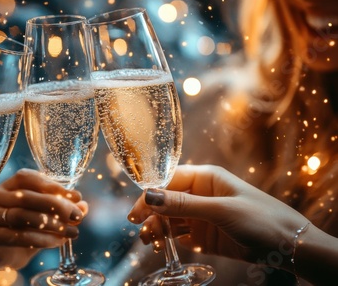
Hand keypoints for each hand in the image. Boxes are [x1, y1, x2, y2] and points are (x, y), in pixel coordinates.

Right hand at [0, 168, 87, 279]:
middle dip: (57, 205)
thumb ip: (57, 211)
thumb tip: (84, 206)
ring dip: (52, 224)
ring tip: (71, 231)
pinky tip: (57, 242)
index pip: (28, 177)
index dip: (53, 185)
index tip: (76, 196)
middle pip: (28, 196)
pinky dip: (42, 239)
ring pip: (23, 216)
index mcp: (6, 186)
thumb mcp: (36, 219)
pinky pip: (18, 236)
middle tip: (78, 215)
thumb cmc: (11, 232)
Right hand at [127, 164, 309, 265]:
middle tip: (137, 227)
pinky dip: (168, 241)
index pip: (169, 181)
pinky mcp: (205, 235)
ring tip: (148, 241)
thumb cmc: (261, 219)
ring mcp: (202, 215)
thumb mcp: (221, 210)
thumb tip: (149, 195)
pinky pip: (180, 235)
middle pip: (166, 200)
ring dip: (157, 228)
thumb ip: (184, 205)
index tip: (136, 209)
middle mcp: (201, 195)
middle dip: (150, 213)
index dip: (151, 194)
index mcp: (206, 178)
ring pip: (170, 219)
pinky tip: (161, 246)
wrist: (290, 247)